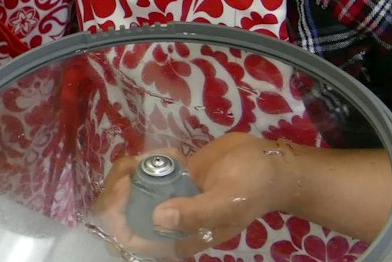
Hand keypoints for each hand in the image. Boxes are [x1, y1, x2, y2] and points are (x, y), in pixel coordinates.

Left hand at [91, 137, 292, 255]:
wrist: (271, 163)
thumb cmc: (253, 185)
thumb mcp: (226, 201)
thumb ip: (195, 213)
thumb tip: (158, 218)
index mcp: (184, 237)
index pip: (138, 240)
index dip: (121, 220)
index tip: (125, 190)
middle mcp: (175, 221)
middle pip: (129, 214)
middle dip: (120, 190)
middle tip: (130, 167)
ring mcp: (174, 198)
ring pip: (136, 191)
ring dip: (132, 172)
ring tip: (143, 158)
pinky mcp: (177, 177)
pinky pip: (150, 172)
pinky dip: (148, 160)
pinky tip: (167, 151)